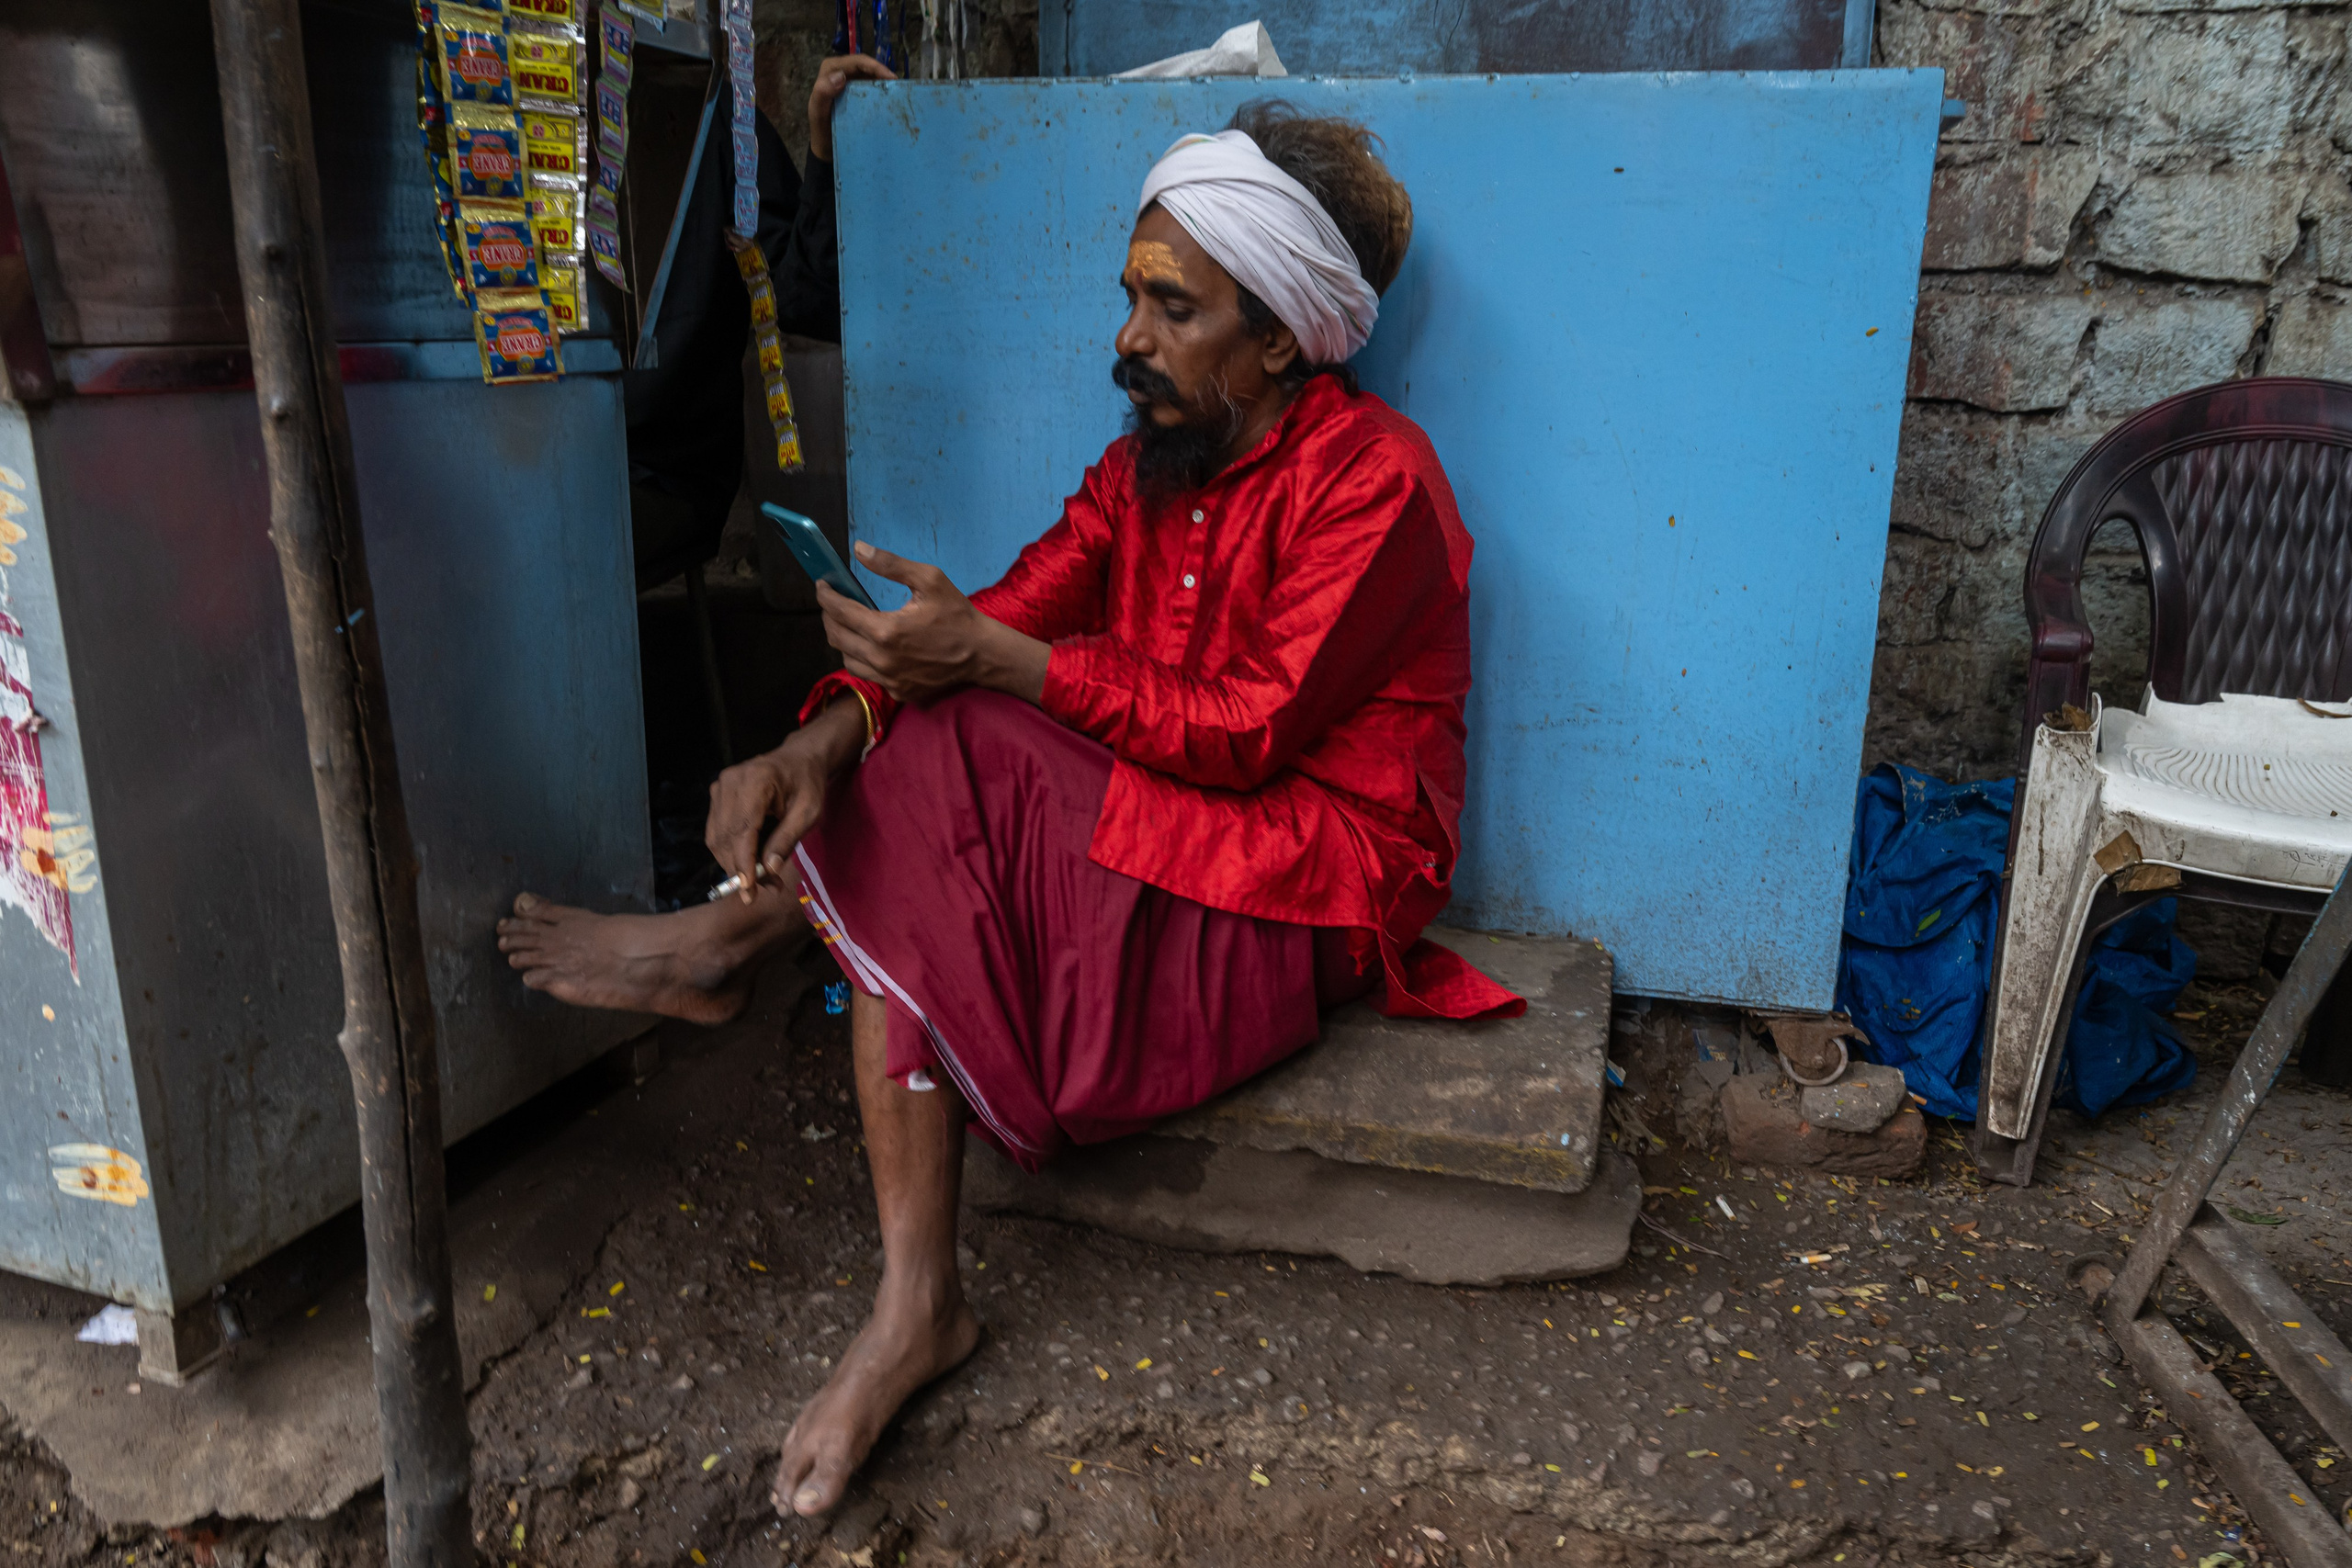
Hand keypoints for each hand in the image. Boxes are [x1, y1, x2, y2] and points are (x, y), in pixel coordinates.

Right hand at [704, 700, 865, 900]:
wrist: (798, 758)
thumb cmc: (808, 783)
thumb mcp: (809, 812)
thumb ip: (787, 839)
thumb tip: (768, 870)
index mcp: (756, 780)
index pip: (743, 829)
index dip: (743, 864)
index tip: (749, 891)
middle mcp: (730, 781)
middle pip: (725, 837)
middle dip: (740, 870)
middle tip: (762, 891)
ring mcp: (720, 787)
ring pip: (716, 838)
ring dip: (733, 865)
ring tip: (758, 881)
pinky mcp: (716, 794)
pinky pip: (716, 831)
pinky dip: (728, 852)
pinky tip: (746, 864)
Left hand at [807, 53, 893, 161]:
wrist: (826, 147)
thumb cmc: (822, 130)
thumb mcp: (818, 113)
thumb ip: (822, 93)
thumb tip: (841, 76)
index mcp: (830, 69)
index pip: (857, 61)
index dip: (876, 66)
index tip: (891, 79)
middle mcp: (840, 71)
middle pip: (866, 66)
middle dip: (883, 73)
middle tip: (898, 86)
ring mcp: (850, 81)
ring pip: (870, 74)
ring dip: (884, 81)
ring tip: (898, 91)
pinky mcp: (857, 91)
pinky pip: (871, 85)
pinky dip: (881, 90)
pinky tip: (891, 98)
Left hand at [818, 541, 1049, 703]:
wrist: (982, 654)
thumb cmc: (957, 615)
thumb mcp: (929, 580)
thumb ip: (891, 564)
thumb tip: (859, 549)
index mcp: (886, 630)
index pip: (839, 611)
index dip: (825, 596)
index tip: (822, 585)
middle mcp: (881, 658)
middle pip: (836, 636)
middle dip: (828, 616)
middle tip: (833, 602)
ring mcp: (888, 678)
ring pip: (846, 659)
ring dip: (842, 639)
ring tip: (849, 623)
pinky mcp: (897, 691)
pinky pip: (866, 674)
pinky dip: (861, 658)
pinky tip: (870, 645)